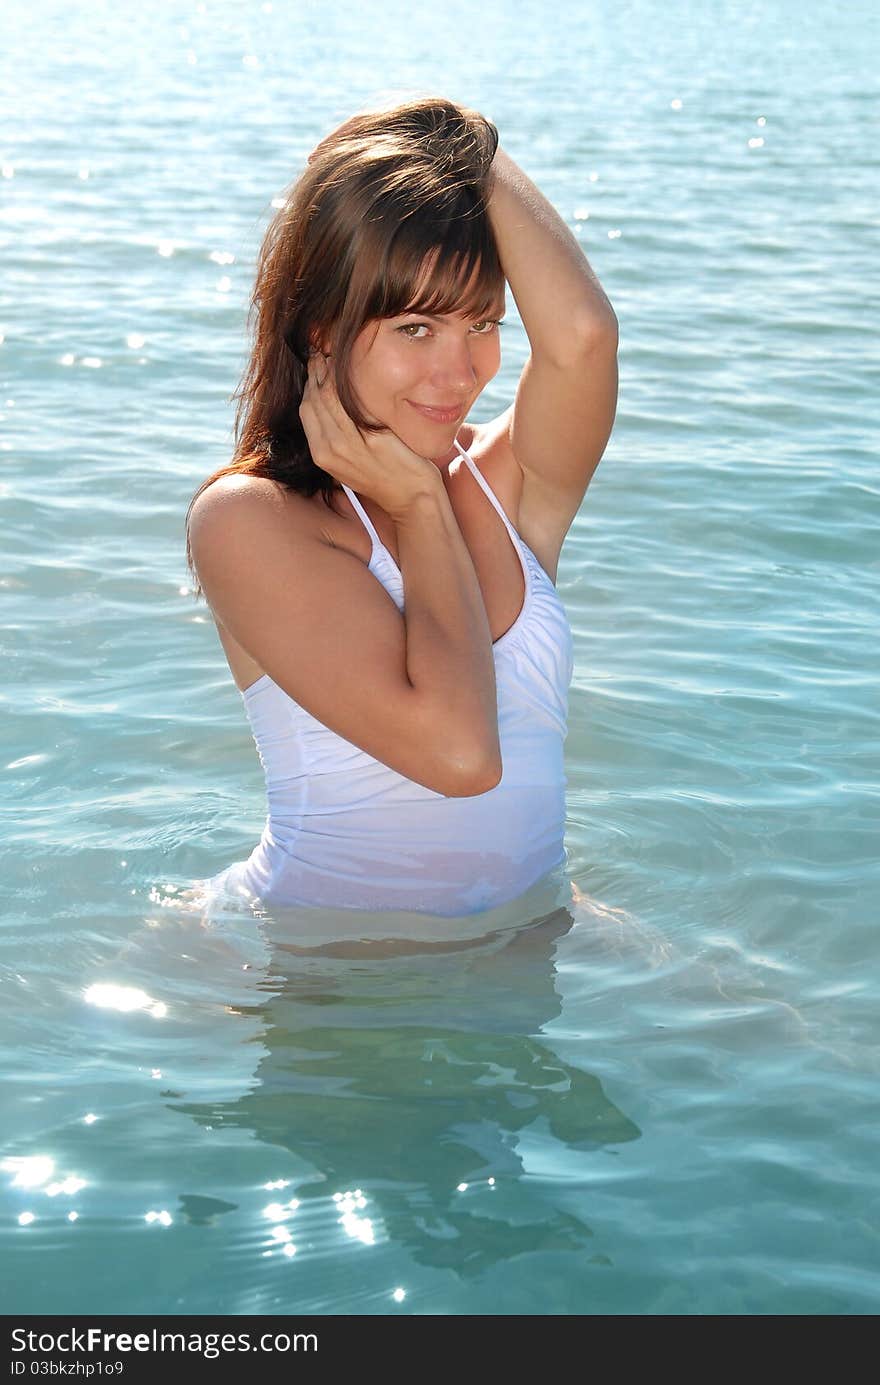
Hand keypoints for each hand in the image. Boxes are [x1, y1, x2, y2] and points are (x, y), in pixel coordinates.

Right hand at [299, 354, 440, 522]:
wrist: (412, 499)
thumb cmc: (386, 477)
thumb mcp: (352, 460)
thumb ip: (339, 437)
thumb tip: (334, 405)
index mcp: (322, 455)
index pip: (306, 409)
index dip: (309, 383)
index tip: (316, 363)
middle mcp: (331, 451)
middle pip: (313, 400)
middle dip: (315, 371)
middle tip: (321, 350)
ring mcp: (350, 446)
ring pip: (329, 397)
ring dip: (328, 371)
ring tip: (333, 354)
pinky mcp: (372, 440)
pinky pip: (353, 403)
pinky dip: (348, 383)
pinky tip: (353, 369)